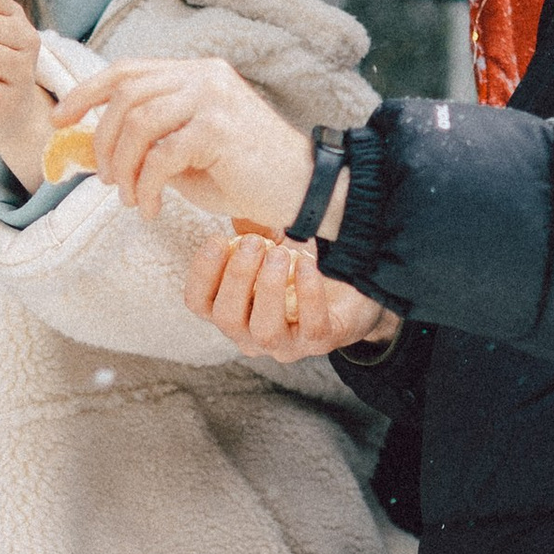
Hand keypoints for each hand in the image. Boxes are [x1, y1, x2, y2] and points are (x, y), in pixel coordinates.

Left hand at [47, 55, 317, 232]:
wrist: (301, 190)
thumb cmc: (242, 175)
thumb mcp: (185, 152)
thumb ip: (147, 142)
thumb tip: (91, 150)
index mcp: (195, 73)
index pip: (127, 71)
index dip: (86, 93)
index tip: (59, 120)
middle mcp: (203, 76)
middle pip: (126, 95)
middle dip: (102, 140)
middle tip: (105, 179)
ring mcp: (213, 98)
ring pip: (138, 123)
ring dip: (121, 167)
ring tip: (127, 197)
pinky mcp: (219, 128)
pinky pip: (161, 156)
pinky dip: (145, 186)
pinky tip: (148, 208)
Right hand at [186, 229, 398, 365]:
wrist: (354, 287)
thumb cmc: (300, 265)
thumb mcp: (270, 245)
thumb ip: (248, 232)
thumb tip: (234, 209)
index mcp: (231, 309)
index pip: (199, 302)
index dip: (201, 272)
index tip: (217, 238)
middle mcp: (250, 335)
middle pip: (227, 317)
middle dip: (237, 277)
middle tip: (252, 243)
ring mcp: (285, 344)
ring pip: (265, 330)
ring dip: (268, 288)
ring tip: (279, 254)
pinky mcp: (320, 342)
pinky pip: (311, 326)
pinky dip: (308, 294)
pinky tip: (307, 266)